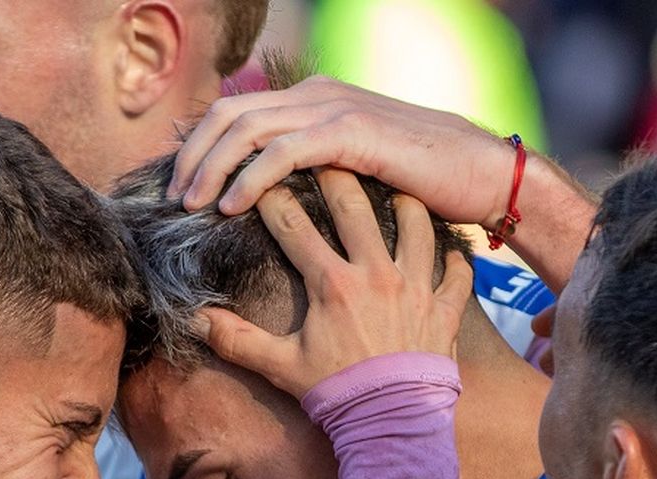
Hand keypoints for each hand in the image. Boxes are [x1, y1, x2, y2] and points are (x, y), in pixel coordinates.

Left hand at [170, 76, 516, 228]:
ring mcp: (334, 108)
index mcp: (315, 100)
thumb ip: (316, 172)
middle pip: (229, 113)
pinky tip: (230, 206)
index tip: (180, 185)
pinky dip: (249, 178)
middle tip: (172, 198)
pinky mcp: (351, 132)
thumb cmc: (425, 185)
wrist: (484, 176)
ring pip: (247, 127)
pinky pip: (282, 150)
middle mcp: (318, 94)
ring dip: (210, 166)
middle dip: (193, 155)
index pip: (237, 112)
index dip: (200, 145)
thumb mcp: (356, 172)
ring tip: (190, 205)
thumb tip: (274, 200)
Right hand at [201, 169, 472, 399]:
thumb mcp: (280, 366)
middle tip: (325, 154)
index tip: (260, 176)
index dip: (273, 196)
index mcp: (332, 283)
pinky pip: (458, 269)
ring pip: (415, 223)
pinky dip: (457, 255)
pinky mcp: (445, 308)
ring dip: (404, 200)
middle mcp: (375, 274)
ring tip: (395, 184)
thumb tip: (195, 318)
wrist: (393, 424)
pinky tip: (451, 245)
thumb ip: (236, 340)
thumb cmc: (336, 394)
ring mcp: (415, 287)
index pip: (295, 225)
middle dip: (334, 173)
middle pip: (354, 205)